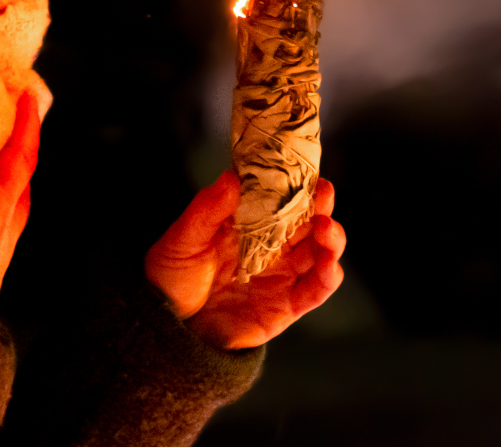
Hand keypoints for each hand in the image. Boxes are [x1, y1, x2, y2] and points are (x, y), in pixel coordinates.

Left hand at [145, 171, 345, 349]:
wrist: (168, 329)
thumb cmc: (173, 278)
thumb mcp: (184, 239)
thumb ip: (207, 209)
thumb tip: (232, 177)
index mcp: (248, 223)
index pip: (280, 197)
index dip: (297, 183)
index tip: (305, 171)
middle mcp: (270, 246)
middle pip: (308, 221)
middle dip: (321, 206)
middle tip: (323, 195)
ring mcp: (281, 275)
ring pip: (320, 251)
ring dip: (331, 237)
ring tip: (326, 229)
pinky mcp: (287, 305)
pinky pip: (316, 290)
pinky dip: (328, 277)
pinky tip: (328, 266)